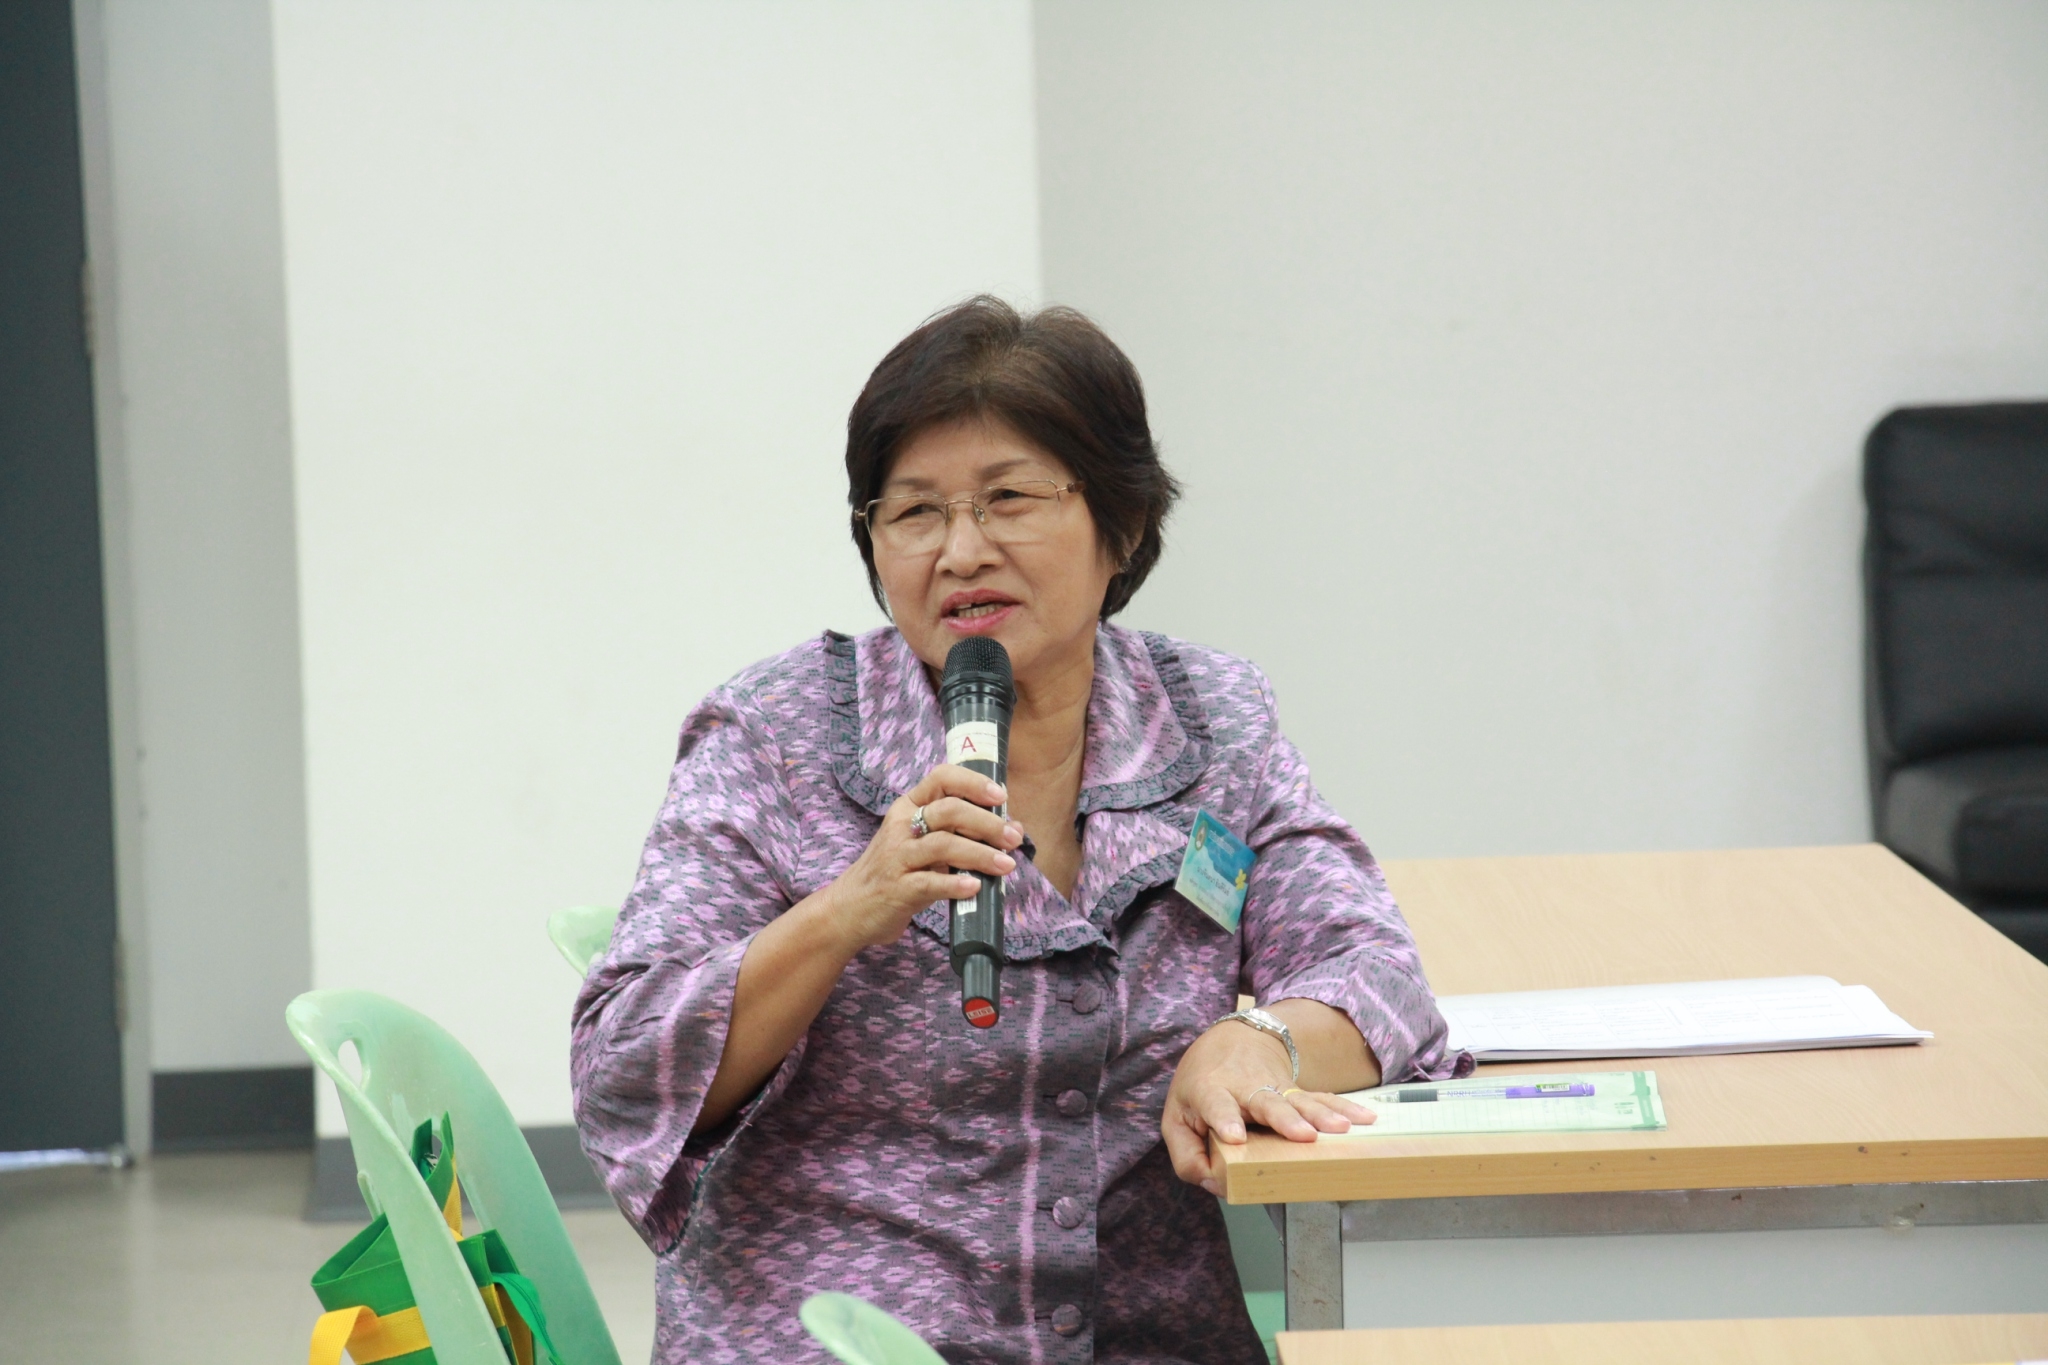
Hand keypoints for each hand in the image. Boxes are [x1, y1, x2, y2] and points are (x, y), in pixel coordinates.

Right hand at [822, 763, 1023, 950]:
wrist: (852, 908)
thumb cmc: (898, 871)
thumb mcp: (925, 844)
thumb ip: (963, 833)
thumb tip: (1013, 828)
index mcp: (909, 807)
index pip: (941, 778)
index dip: (973, 783)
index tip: (1000, 796)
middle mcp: (901, 826)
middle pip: (949, 811)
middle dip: (987, 823)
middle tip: (1013, 839)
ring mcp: (897, 857)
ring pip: (942, 845)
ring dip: (980, 854)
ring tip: (1006, 865)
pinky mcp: (897, 889)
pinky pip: (929, 882)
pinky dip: (955, 884)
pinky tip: (975, 887)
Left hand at [1160, 1018, 1374, 1193]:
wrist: (1229, 1043)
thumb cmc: (1200, 1088)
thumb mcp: (1176, 1119)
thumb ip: (1186, 1156)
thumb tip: (1212, 1181)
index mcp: (1210, 1092)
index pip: (1216, 1106)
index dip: (1225, 1120)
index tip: (1235, 1138)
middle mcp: (1245, 1088)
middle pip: (1266, 1102)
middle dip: (1285, 1119)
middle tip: (1303, 1135)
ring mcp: (1275, 1088)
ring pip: (1299, 1100)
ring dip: (1321, 1114)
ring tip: (1341, 1129)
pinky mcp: (1297, 1091)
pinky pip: (1321, 1099)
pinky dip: (1343, 1108)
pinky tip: (1364, 1118)